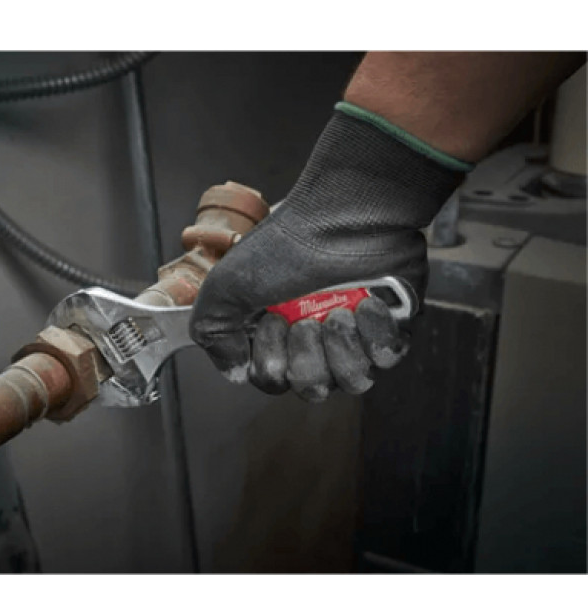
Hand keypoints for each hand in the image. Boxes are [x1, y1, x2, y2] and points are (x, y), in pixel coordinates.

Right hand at [189, 108, 464, 401]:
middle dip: (307, 357)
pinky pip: (387, 359)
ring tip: (339, 312)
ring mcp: (354, 335)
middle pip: (312, 387)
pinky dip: (375, 335)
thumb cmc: (286, 246)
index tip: (272, 320)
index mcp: (276, 332)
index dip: (271, 362)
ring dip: (341, 348)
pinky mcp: (390, 327)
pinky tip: (366, 304)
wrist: (343, 216)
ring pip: (353, 381)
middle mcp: (315, 338)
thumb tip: (234, 371)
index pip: (272, 380)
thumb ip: (213, 333)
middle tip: (306, 320)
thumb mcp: (226, 286)